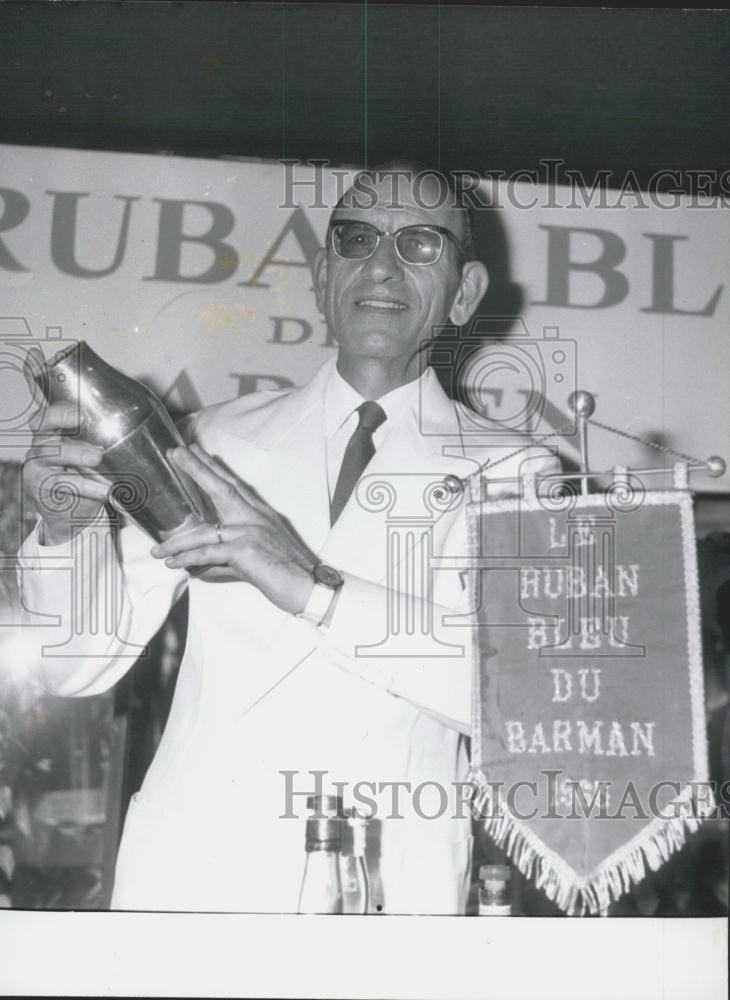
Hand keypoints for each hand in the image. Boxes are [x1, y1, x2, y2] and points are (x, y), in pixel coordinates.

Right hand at [23, 402, 108, 544]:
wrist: (72, 515)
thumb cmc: (83, 480)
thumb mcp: (94, 459)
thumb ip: (102, 445)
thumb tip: (136, 439)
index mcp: (54, 433)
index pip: (50, 413)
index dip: (61, 409)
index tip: (82, 412)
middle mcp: (41, 444)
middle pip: (43, 424)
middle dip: (63, 420)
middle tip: (84, 421)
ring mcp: (36, 464)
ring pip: (52, 451)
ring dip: (77, 453)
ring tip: (97, 458)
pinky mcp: (38, 485)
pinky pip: (60, 482)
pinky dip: (84, 485)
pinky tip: (103, 489)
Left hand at [150, 443, 317, 613]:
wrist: (311, 585)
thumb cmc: (289, 572)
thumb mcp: (259, 556)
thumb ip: (231, 556)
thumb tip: (204, 565)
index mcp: (260, 514)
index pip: (233, 485)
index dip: (213, 468)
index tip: (196, 452)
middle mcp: (255, 517)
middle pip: (221, 488)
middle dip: (196, 470)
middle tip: (176, 454)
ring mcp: (249, 532)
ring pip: (204, 530)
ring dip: (177, 541)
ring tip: (157, 548)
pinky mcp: (244, 550)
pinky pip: (207, 553)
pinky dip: (187, 558)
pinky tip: (173, 563)